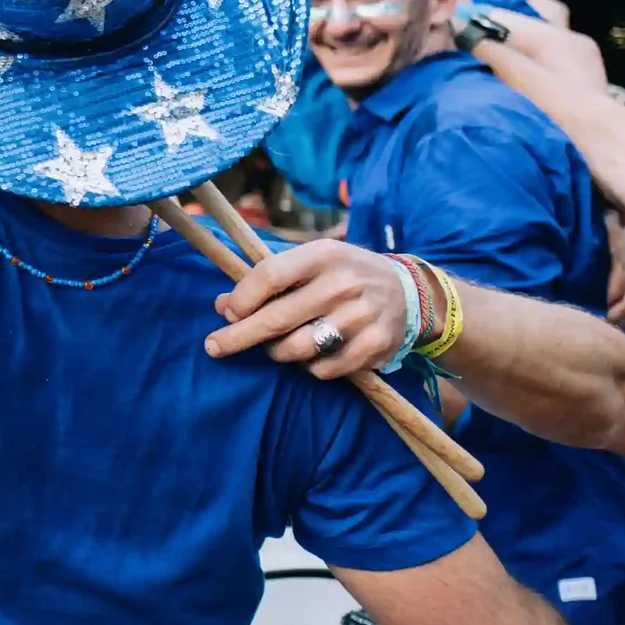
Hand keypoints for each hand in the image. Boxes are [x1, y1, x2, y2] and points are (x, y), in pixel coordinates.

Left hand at [203, 237, 412, 379]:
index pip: (270, 275)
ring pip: (296, 349)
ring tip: (275, 346)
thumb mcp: (313, 262)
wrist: (410, 293)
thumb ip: (269, 279)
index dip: (242, 297)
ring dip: (276, 352)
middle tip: (214, 347)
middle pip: (277, 319)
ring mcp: (361, 317)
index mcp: (324, 255)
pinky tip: (312, 354)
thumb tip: (221, 305)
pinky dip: (308, 367)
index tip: (227, 311)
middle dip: (238, 336)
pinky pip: (323, 369)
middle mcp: (343, 284)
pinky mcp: (374, 346)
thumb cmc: (345, 274)